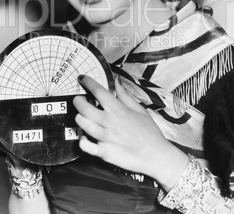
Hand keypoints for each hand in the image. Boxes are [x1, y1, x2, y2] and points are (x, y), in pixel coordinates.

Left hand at [73, 75, 187, 187]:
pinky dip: (82, 140)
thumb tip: (117, 81)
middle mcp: (109, 121)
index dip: (88, 82)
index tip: (82, 79)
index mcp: (118, 109)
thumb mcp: (139, 109)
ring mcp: (105, 137)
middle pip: (84, 107)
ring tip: (81, 116)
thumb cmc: (149, 132)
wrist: (156, 155)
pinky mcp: (104, 152)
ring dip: (79, 118)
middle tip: (78, 99)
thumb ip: (125, 95)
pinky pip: (86, 145)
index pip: (98, 91)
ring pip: (83, 124)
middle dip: (77, 100)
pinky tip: (85, 137)